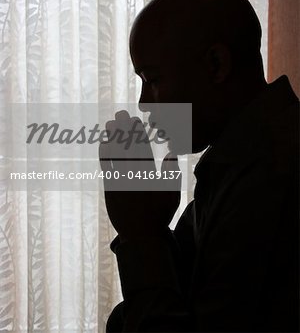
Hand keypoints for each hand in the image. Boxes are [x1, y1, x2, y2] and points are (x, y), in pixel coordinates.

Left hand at [99, 110, 180, 240]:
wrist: (142, 237)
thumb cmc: (160, 214)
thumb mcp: (172, 194)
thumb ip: (172, 173)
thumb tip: (171, 153)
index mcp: (148, 175)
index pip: (142, 149)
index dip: (138, 133)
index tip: (136, 120)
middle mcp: (132, 176)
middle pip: (126, 148)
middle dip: (123, 130)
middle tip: (120, 115)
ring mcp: (119, 182)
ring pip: (114, 155)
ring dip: (112, 138)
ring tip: (110, 124)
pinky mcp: (110, 189)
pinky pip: (106, 167)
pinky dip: (105, 154)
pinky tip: (103, 143)